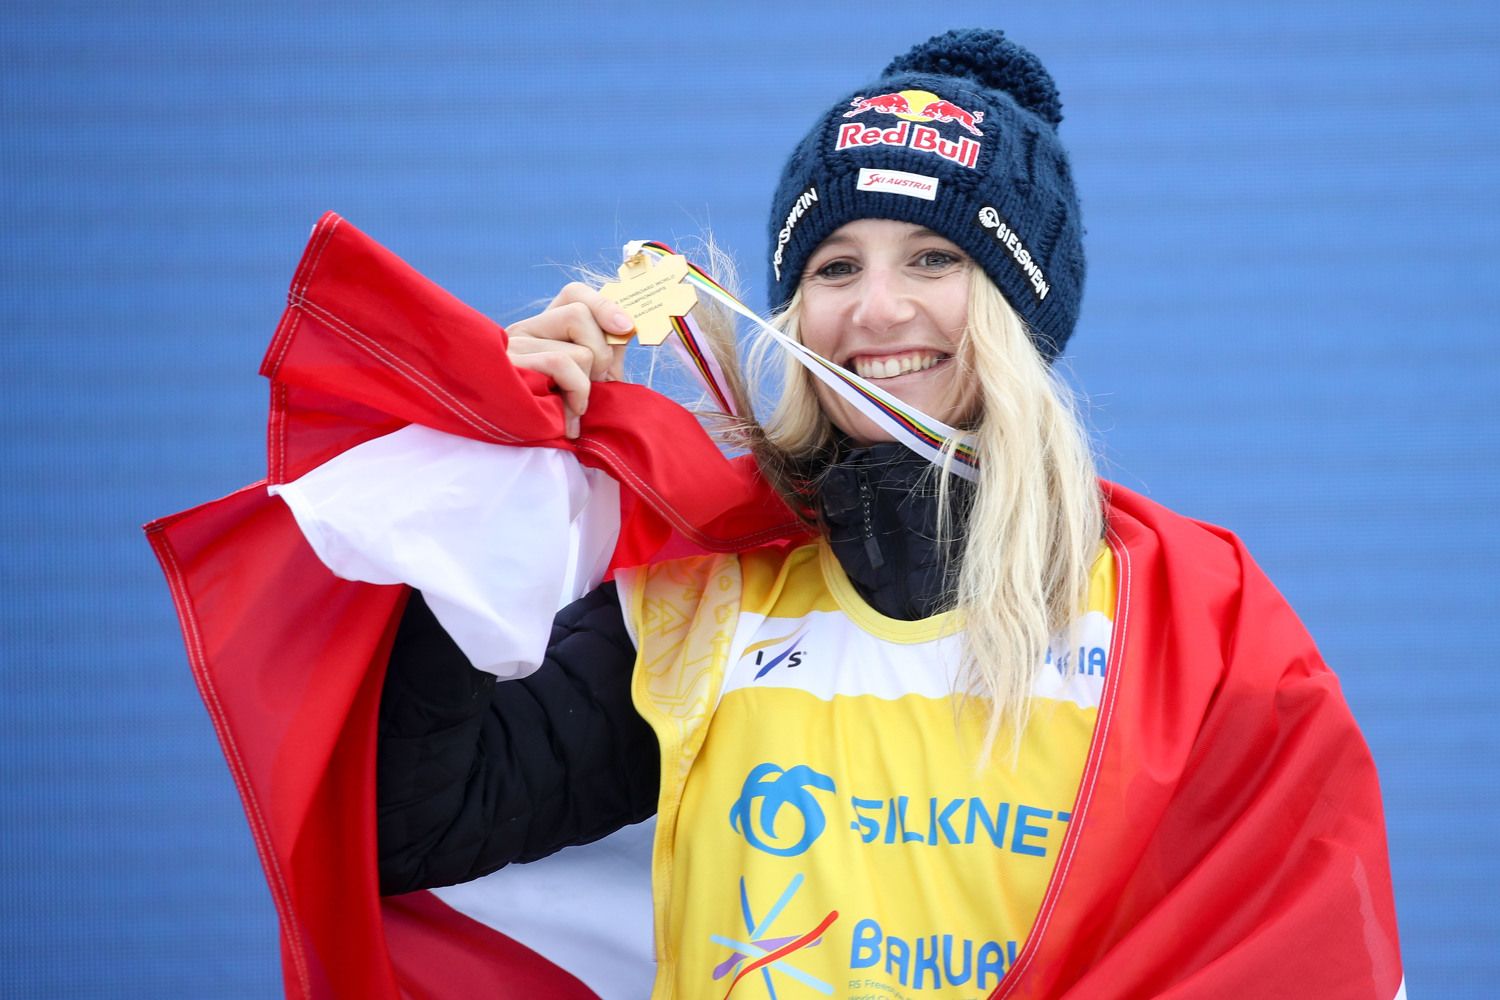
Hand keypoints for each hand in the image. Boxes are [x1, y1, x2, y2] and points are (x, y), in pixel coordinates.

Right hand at [506, 283, 633, 438]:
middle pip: (579, 312)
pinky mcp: (511, 364)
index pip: (575, 294)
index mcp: (544, 328)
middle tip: (595, 385)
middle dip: (601, 353)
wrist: (521, 451)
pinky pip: (561, 363)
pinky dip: (576, 392)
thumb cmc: (558, 416)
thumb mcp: (588, 380)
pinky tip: (568, 416)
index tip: (626, 329)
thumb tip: (627, 327)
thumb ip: (606, 352)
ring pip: (576, 347)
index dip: (604, 305)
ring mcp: (514, 345)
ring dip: (587, 384)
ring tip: (576, 407)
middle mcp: (525, 330)